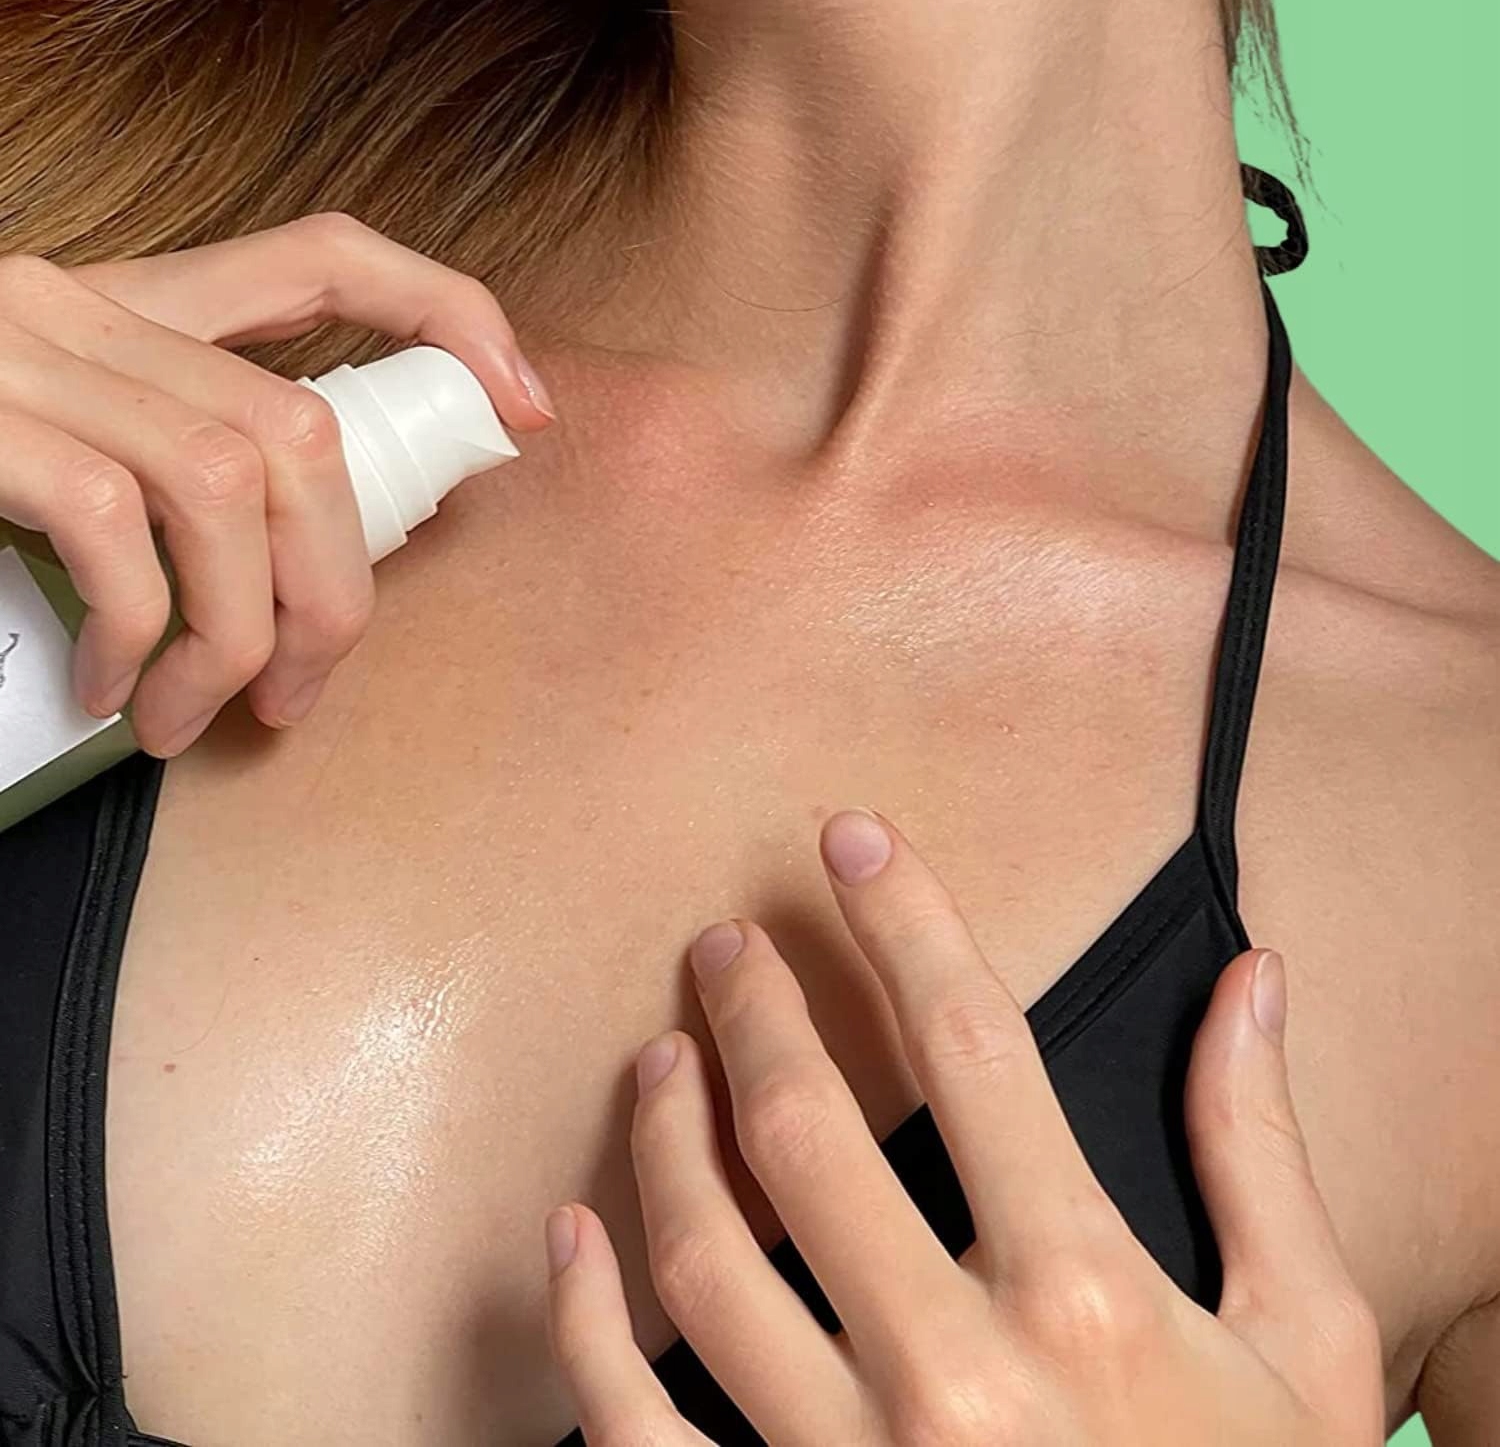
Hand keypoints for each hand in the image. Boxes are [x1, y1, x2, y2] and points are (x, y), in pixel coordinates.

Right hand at [0, 216, 553, 755]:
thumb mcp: (65, 441)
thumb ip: (175, 471)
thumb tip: (301, 579)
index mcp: (133, 304)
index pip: (328, 253)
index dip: (448, 313)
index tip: (522, 408)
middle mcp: (87, 302)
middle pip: (306, 429)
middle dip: (340, 589)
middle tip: (301, 693)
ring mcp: (26, 348)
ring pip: (233, 482)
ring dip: (242, 632)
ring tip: (199, 716)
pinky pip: (116, 522)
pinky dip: (142, 628)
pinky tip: (120, 688)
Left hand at [544, 809, 1384, 1444]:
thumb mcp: (1302, 1347)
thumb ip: (1261, 1156)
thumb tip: (1253, 990)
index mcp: (1088, 1300)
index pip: (976, 1048)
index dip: (907, 920)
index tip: (854, 840)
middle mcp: (959, 1376)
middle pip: (811, 1136)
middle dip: (757, 1013)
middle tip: (724, 948)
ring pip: (707, 1263)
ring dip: (666, 1139)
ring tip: (658, 1062)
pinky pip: (637, 1432)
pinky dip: (584, 1332)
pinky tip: (573, 1239)